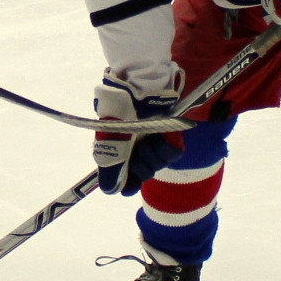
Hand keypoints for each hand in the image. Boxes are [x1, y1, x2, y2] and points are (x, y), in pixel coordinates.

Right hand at [93, 73, 183, 196]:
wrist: (139, 90)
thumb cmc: (119, 113)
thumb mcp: (109, 142)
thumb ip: (110, 169)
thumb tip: (108, 190)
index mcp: (122, 149)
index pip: (129, 178)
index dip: (130, 184)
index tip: (129, 187)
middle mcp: (138, 147)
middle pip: (144, 174)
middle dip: (140, 167)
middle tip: (135, 153)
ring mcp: (155, 141)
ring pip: (158, 165)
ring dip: (150, 156)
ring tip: (145, 140)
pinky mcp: (171, 136)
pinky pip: (172, 154)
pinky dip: (164, 149)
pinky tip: (157, 138)